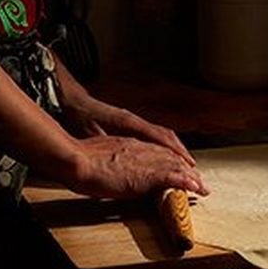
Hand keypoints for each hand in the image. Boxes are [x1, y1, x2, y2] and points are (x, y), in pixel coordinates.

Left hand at [62, 95, 194, 164]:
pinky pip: (153, 134)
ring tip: (185, 163)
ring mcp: (134, 121)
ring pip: (161, 134)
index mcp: (128, 122)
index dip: (173, 150)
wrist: (75, 102)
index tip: (186, 162)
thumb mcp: (93, 133)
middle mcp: (135, 120)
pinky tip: (166, 155)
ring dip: (174, 147)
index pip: (158, 136)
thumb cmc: (82, 118)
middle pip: (165, 135)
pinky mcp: (131, 123)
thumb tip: (121, 158)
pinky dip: (164, 144)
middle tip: (192, 166)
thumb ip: (106, 144)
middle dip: (180, 150)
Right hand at [71, 134, 207, 200]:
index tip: (177, 169)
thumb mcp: (98, 156)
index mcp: (129, 144)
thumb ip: (109, 161)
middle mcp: (141, 148)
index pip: (155, 152)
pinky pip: (172, 176)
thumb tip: (111, 169)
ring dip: (190, 176)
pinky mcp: (146, 173)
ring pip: (176, 165)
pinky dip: (187, 182)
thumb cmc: (78, 160)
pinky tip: (196, 188)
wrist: (76, 159)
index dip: (168, 161)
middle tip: (196, 180)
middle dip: (184, 168)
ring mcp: (145, 159)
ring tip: (202, 186)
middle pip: (170, 157)